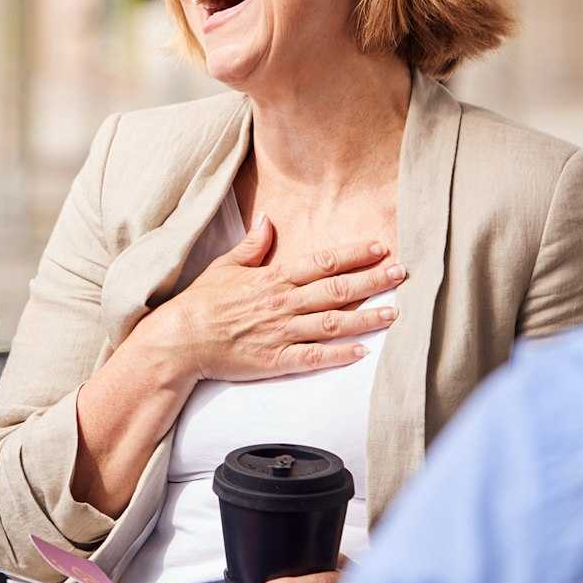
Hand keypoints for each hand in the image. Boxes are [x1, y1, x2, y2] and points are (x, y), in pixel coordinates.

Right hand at [143, 215, 404, 382]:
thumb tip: (268, 220)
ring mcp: (280, 333)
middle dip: (372, 280)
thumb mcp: (225, 266)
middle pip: (336, 289)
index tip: (379, 247)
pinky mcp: (274, 361)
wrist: (179, 339)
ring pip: (332, 323)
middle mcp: (282, 304)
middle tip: (402, 273)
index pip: (321, 262)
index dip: (353, 254)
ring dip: (366, 318)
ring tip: (394, 313)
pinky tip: (363, 352)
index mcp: (272, 278)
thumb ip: (252, 245)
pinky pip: (313, 358)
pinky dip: (339, 355)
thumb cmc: (201, 302)